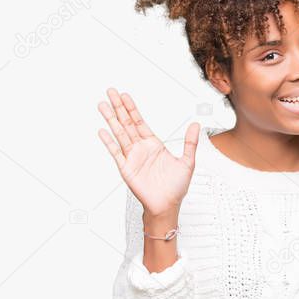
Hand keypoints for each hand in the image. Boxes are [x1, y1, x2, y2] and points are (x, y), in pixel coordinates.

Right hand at [97, 87, 199, 216]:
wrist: (167, 206)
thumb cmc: (176, 188)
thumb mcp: (187, 162)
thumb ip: (190, 143)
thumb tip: (196, 125)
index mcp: (154, 145)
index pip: (140, 122)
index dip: (132, 109)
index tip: (125, 96)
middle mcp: (141, 149)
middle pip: (127, 123)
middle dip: (119, 108)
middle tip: (110, 92)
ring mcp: (132, 158)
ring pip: (120, 134)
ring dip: (111, 120)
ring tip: (102, 106)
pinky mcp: (126, 169)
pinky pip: (116, 153)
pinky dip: (109, 141)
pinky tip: (102, 130)